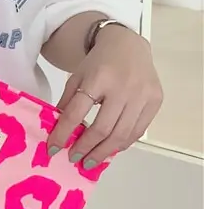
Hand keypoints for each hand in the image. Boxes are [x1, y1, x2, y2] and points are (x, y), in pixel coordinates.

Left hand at [47, 26, 162, 168]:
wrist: (128, 46)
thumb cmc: (98, 64)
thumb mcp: (77, 77)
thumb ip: (68, 102)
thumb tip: (59, 133)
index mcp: (98, 78)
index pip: (77, 112)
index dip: (63, 133)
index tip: (53, 149)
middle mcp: (123, 87)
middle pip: (102, 128)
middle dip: (86, 148)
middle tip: (74, 159)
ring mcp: (143, 95)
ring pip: (122, 134)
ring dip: (104, 152)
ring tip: (90, 162)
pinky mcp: (156, 101)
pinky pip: (138, 131)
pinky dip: (122, 144)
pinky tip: (109, 150)